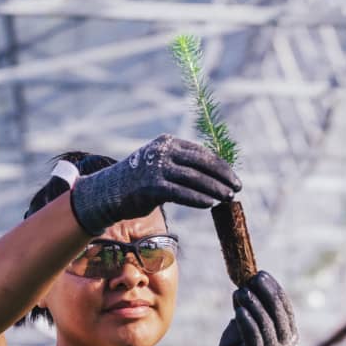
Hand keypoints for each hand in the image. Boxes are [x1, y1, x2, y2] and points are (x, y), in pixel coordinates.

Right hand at [69, 135, 240, 234]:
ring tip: (228, 198)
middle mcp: (163, 151)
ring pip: (193, 178)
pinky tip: (210, 204)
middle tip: (237, 189)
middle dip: (222, 177)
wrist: (109, 191)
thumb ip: (183, 166)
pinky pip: (180, 193)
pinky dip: (197, 198)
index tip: (235, 179)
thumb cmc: (141, 180)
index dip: (221, 166)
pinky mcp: (151, 186)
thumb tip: (215, 177)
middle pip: (201, 163)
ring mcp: (156, 168)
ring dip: (214, 189)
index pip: (202, 153)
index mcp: (168, 142)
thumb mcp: (162, 164)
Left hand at [207, 272, 298, 345]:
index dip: (274, 289)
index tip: (261, 274)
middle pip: (279, 313)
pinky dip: (247, 321)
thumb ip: (249, 309)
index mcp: (289, 336)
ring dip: (253, 304)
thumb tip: (245, 286)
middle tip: (253, 278)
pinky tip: (239, 309)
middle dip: (266, 293)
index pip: (285, 308)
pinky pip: (253, 336)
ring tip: (241, 292)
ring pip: (266, 323)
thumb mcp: (246, 326)